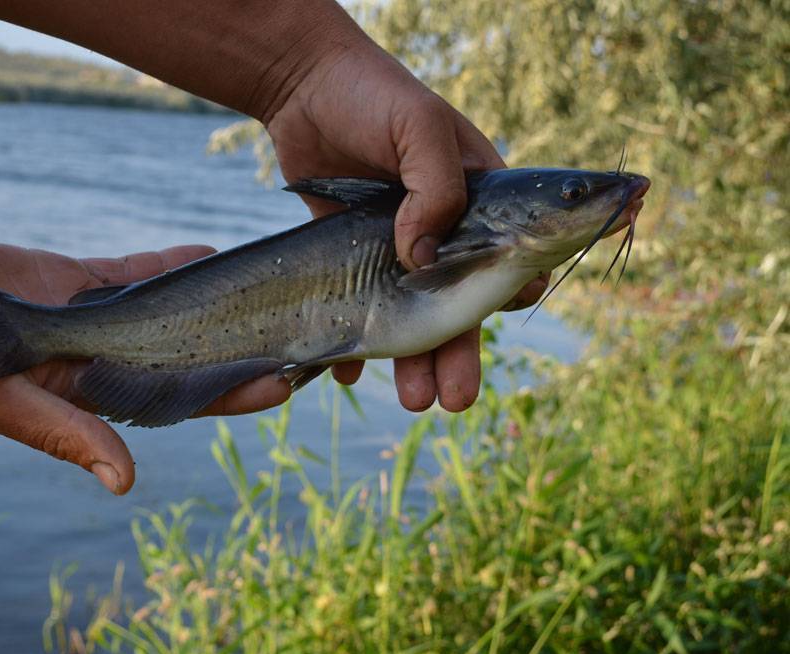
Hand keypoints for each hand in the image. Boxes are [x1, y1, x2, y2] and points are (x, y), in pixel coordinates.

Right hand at [0, 240, 289, 494]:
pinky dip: (169, 264)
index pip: (186, 397)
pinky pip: (134, 272)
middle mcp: (109, 357)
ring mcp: (97, 317)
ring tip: (269, 286)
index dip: (236, 391)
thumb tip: (123, 481)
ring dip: (216, 300)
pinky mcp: (76, 280)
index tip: (289, 380)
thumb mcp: (10, 404)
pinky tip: (207, 252)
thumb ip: (69, 434)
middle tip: (303, 329)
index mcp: (101, 392)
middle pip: (192, 352)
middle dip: (243, 344)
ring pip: (172, 308)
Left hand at [266, 43, 549, 411]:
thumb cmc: (372, 95)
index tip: (506, 314)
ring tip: (415, 402)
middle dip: (460, 353)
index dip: (517, 286)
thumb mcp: (418, 127)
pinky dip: (356, 341)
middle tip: (455, 399)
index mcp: (478, 200)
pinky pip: (359, 307)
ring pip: (412, 315)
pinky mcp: (351, 256)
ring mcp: (396, 248)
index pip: (515, 254)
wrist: (301, 87)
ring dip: (415, 360)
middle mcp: (445, 231)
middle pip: (461, 303)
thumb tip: (422, 259)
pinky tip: (351, 369)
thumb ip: (435, 187)